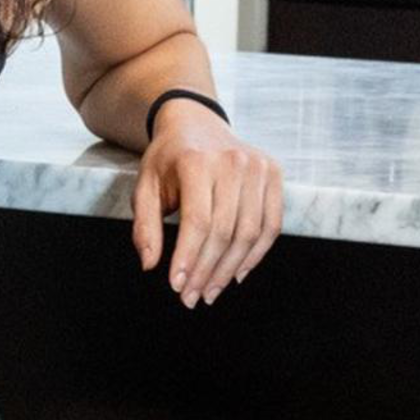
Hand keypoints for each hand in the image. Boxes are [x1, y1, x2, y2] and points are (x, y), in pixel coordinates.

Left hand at [132, 104, 282, 307]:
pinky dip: (256, 254)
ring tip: (211, 291)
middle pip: (225, 232)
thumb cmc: (168, 159)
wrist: (196, 123)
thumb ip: (145, 226)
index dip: (188, 258)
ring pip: (250, 233)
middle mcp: (232, 162)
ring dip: (230, 270)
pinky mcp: (273, 174)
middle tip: (192, 297)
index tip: (177, 286)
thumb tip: (150, 265)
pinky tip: (237, 274)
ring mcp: (257, 167)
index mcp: (196, 162)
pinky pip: (271, 225)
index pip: (198, 221)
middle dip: (206, 271)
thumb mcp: (145, 186)